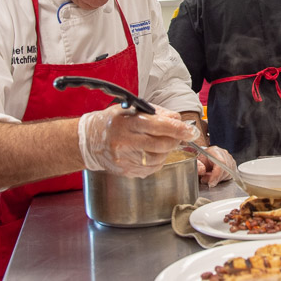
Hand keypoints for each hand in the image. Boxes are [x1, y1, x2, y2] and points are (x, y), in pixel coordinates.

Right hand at [77, 104, 197, 178]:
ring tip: (162, 142)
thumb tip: (178, 120)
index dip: (179, 129)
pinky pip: (152, 168)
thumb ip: (157, 113)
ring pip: (159, 158)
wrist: (90, 140)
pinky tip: (152, 152)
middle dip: (176, 140)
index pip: (160, 126)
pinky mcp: (127, 171)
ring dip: (167, 150)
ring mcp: (126, 159)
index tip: (191, 131)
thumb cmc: (113, 122)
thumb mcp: (132, 109)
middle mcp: (126, 141)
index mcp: (128, 122)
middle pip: (162, 144)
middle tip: (179, 135)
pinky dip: (158, 160)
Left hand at [197, 146, 234, 186]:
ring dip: (219, 179)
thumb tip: (202, 170)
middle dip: (216, 178)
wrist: (203, 158)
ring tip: (209, 177)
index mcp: (214, 151)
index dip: (217, 175)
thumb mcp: (195, 162)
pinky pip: (231, 175)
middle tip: (205, 179)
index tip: (211, 183)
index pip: (221, 163)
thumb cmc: (200, 160)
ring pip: (229, 174)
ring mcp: (229, 159)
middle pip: (225, 170)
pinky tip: (216, 176)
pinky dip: (223, 178)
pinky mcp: (232, 164)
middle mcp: (224, 154)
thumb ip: (197, 166)